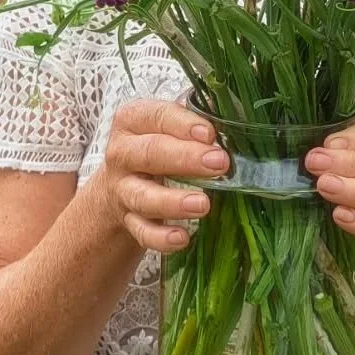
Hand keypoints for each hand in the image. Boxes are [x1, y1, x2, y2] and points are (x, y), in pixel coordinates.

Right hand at [97, 99, 228, 253]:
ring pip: (143, 196)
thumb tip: (235, 117)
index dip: (183, 124)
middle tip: (219, 163)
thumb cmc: (157, 146)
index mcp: (133, 120)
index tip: (210, 134)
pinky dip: (161, 237)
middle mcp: (122, 153)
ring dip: (173, 202)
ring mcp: (122, 188)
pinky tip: (182, 238)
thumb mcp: (169, 126)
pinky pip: (142, 231)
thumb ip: (196, 119)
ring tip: (203, 205)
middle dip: (185, 158)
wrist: (119, 184)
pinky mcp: (127, 220)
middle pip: (150, 153)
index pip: (156, 116)